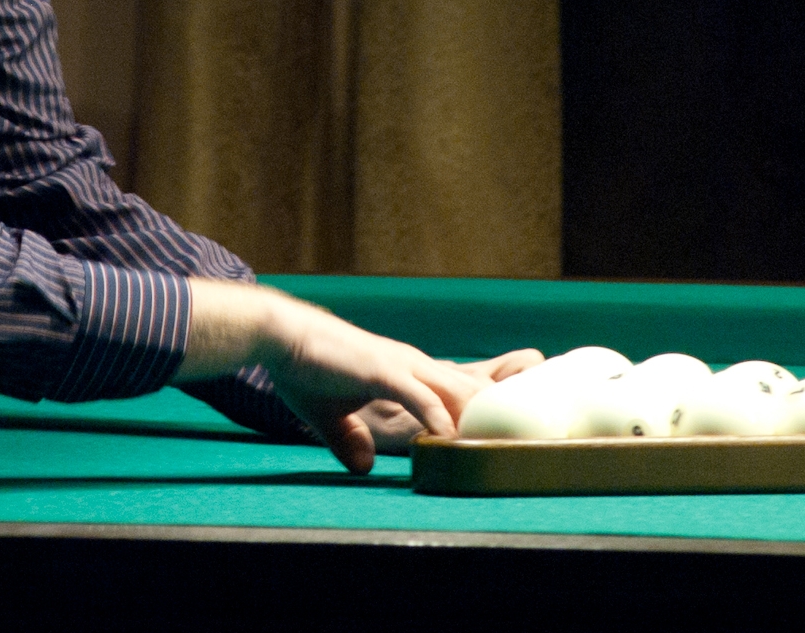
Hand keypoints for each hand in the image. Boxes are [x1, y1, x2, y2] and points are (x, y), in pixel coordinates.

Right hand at [178, 279, 492, 473]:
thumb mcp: (329, 416)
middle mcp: (413, 366)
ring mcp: (400, 366)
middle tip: (524, 444)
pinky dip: (438, 418)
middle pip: (471, 391)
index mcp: (406, 373)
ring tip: (498, 449)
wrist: (280, 335)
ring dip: (477, 420)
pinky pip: (419, 396)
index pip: (458, 392)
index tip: (507, 437)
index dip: (484, 412)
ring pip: (454, 393)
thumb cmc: (304, 368)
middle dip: (498, 415)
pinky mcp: (382, 370)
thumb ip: (349, 439)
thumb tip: (363, 467)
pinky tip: (449, 439)